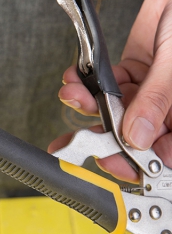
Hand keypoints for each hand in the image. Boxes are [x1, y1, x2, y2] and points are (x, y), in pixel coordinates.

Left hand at [49, 0, 171, 181]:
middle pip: (134, 135)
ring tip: (72, 95)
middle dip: (103, 139)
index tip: (112, 162)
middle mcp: (167, 106)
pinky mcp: (132, 71)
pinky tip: (75, 79)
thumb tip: (136, 136)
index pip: (163, 150)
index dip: (137, 162)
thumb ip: (158, 97)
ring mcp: (149, 89)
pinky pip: (107, 83)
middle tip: (78, 141)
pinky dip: (88, 82)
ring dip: (88, 105)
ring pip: (115, 109)